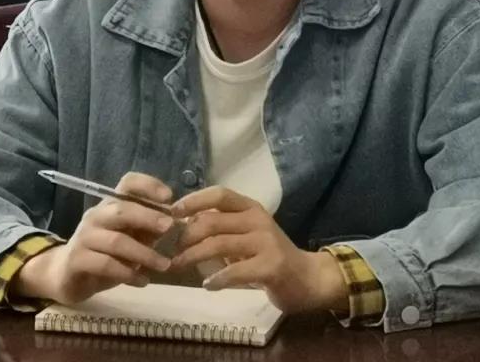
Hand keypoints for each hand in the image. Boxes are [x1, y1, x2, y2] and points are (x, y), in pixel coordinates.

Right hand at [12, 172, 174, 304]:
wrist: (64, 275)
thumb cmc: (103, 254)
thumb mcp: (129, 240)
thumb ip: (148, 231)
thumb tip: (177, 223)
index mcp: (110, 206)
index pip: (127, 183)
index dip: (148, 185)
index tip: (169, 197)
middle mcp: (96, 216)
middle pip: (121, 209)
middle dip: (148, 216)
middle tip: (169, 227)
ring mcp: (84, 237)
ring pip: (116, 240)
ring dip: (144, 253)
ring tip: (164, 265)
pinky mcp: (77, 260)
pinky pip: (106, 264)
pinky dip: (128, 273)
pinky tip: (143, 281)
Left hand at [171, 186, 347, 313]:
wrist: (308, 279)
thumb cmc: (269, 255)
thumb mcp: (246, 233)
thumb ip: (221, 227)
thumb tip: (181, 225)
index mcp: (250, 207)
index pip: (219, 193)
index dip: (193, 200)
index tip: (172, 212)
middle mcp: (257, 219)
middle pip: (212, 220)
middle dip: (186, 235)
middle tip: (171, 250)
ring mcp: (266, 242)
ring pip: (218, 244)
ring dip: (193, 256)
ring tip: (178, 266)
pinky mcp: (270, 266)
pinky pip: (235, 271)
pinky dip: (217, 279)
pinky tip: (208, 286)